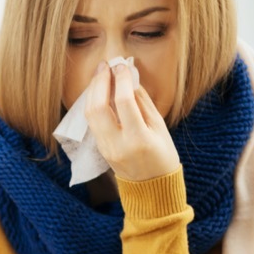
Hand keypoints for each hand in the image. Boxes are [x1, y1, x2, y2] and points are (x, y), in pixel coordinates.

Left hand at [83, 62, 179, 181]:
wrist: (152, 188)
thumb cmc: (163, 155)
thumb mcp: (160, 128)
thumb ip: (143, 102)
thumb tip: (129, 79)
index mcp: (138, 139)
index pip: (123, 102)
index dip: (120, 80)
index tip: (122, 66)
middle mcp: (118, 144)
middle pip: (98, 107)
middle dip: (100, 82)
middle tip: (106, 65)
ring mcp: (105, 148)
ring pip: (90, 114)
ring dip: (93, 91)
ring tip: (101, 75)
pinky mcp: (100, 149)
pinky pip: (92, 122)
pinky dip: (94, 104)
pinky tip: (100, 92)